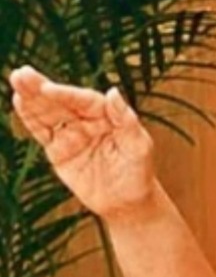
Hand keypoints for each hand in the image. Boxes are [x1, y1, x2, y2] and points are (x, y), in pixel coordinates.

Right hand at [9, 65, 159, 220]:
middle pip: (62, 101)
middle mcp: (88, 121)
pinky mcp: (58, 150)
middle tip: (21, 73)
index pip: (85, 100)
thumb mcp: (139, 146)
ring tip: (16, 81)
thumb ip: (126, 120)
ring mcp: (71, 134)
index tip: (47, 88)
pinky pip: (42, 132)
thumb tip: (113, 91)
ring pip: (48, 113)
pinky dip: (30, 118)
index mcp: (108, 116)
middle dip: (41, 87)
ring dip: (31, 98)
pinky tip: (19, 102)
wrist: (127, 202)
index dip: (66, 93)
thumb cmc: (138, 172)